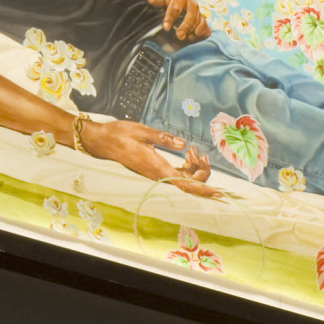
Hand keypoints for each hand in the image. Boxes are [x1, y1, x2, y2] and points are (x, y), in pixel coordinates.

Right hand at [81, 114, 211, 193]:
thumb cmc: (120, 134)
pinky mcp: (157, 170)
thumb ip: (164, 138)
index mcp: (157, 167)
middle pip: (190, 184)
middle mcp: (159, 175)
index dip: (203, 190)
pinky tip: (186, 153)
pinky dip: (187, 167)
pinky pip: (178, 174)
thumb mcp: (142, 131)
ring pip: (185, 179)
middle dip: (201, 171)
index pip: (185, 184)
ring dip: (195, 168)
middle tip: (196, 152)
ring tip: (191, 150)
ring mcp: (158, 174)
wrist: (103, 141)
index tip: (219, 192)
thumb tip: (183, 145)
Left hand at [144, 0, 208, 42]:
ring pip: (200, 20)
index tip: (165, 27)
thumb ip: (156, 1)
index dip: (170, 17)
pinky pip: (206, 26)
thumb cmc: (163, 3)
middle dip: (185, 26)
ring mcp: (198, 12)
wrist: (171, 6)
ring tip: (187, 39)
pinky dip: (202, 32)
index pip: (176, 7)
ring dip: (194, 30)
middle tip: (179, 36)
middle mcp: (190, 3)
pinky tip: (195, 37)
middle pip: (191, 15)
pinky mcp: (202, 20)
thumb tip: (150, 0)